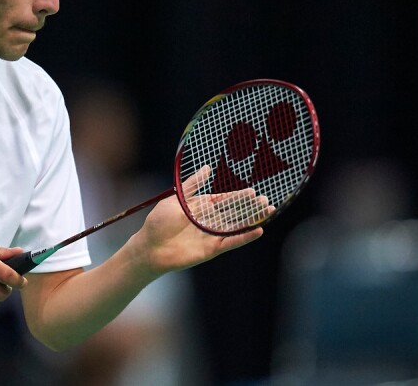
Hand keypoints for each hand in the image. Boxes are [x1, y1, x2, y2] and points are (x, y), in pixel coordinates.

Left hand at [132, 166, 272, 276]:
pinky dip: (245, 237)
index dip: (237, 197)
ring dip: (252, 219)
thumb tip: (207, 167)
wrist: (150, 248)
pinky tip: (258, 230)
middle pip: (233, 212)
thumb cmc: (159, 222)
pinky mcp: (211, 249)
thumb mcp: (177, 199)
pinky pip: (231, 242)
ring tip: (268, 212)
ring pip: (236, 226)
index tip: (252, 191)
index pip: (223, 200)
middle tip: (265, 200)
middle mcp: (207, 221)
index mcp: (199, 207)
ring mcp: (210, 235)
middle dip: (249, 206)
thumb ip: (193, 185)